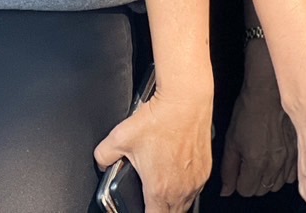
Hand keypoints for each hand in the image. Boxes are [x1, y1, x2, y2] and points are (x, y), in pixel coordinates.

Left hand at [95, 82, 212, 212]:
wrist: (184, 103)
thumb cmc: (158, 120)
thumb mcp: (119, 137)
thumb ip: (103, 155)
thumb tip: (101, 163)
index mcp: (158, 189)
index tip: (140, 209)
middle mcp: (180, 190)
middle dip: (159, 210)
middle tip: (150, 200)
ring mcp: (195, 182)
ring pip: (185, 204)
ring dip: (173, 202)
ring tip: (162, 190)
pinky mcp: (205, 171)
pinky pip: (195, 189)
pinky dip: (186, 188)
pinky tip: (176, 175)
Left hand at [221, 44, 297, 196]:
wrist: (269, 93)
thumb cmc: (249, 111)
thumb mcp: (231, 140)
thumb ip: (228, 169)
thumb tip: (226, 191)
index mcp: (256, 162)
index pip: (246, 190)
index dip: (237, 182)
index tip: (236, 172)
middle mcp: (275, 164)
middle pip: (261, 190)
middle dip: (251, 181)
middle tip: (246, 164)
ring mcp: (290, 160)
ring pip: (276, 185)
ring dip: (266, 178)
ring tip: (260, 161)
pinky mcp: (299, 153)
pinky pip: (290, 176)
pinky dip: (281, 172)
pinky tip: (274, 159)